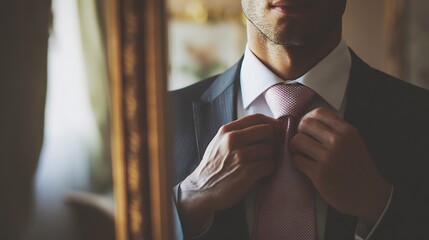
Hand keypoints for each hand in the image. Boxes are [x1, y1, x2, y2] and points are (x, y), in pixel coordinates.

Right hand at [179, 114, 280, 235]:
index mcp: (227, 130)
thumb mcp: (219, 142)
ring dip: (270, 157)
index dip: (271, 123)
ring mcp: (240, 156)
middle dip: (273, 140)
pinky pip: (269, 165)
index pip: (257, 118)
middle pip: (268, 131)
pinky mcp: (247, 172)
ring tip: (262, 163)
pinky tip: (261, 172)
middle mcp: (233, 140)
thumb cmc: (213, 166)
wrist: (202, 190)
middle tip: (270, 149)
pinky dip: (268, 169)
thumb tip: (263, 126)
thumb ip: (237, 132)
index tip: (275, 131)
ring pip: (270, 149)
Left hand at [289, 108, 390, 225]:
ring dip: (294, 146)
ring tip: (299, 152)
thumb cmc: (358, 168)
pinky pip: (297, 159)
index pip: (319, 112)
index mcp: (347, 131)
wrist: (369, 194)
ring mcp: (328, 157)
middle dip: (298, 131)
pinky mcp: (319, 173)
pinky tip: (303, 164)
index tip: (306, 126)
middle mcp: (337, 141)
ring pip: (297, 141)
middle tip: (300, 140)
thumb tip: (311, 121)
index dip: (307, 118)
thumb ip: (336, 130)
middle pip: (305, 124)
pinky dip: (297, 161)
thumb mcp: (354, 142)